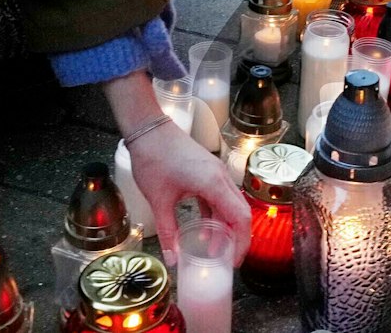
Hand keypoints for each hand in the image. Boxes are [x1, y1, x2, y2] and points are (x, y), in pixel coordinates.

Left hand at [129, 118, 250, 263]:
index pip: (240, 218)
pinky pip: (220, 197)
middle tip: (227, 260)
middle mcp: (221, 177)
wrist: (149, 129)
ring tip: (214, 249)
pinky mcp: (208, 171)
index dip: (241, 242)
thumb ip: (168, 232)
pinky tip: (204, 230)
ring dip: (225, 227)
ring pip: (231, 205)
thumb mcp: (159, 201)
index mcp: (213, 184)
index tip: (234, 261)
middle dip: (237, 238)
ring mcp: (216, 173)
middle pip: (240, 212)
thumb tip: (172, 259)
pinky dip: (217, 214)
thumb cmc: (154, 158)